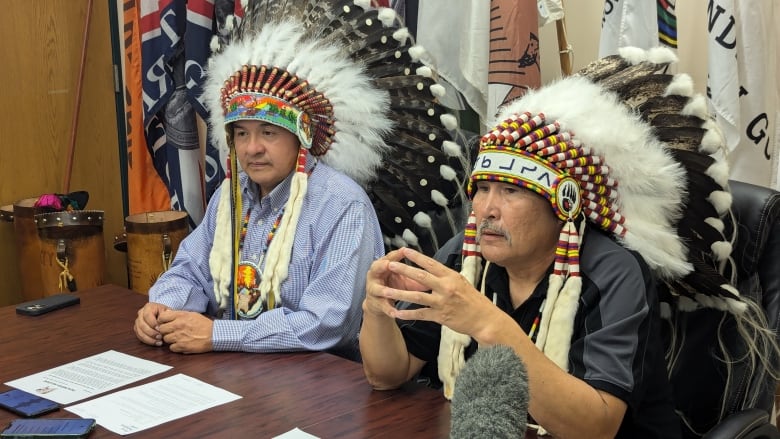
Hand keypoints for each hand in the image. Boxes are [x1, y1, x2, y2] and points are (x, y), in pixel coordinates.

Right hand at [134, 302, 169, 346]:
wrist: (163, 315)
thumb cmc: (166, 313)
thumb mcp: (168, 311)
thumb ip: (167, 314)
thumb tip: (166, 319)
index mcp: (148, 307)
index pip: (147, 315)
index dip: (152, 323)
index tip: (159, 329)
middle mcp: (141, 313)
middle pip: (142, 324)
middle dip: (151, 332)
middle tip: (160, 337)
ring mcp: (138, 321)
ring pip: (140, 331)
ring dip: (149, 338)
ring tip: (159, 342)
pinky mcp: (137, 329)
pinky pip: (139, 336)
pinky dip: (147, 341)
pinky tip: (155, 343)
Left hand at [157, 310, 213, 353]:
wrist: (214, 335)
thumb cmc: (204, 324)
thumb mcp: (192, 314)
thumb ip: (179, 314)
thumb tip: (167, 314)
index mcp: (181, 316)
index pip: (162, 317)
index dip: (162, 321)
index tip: (165, 323)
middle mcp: (178, 325)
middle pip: (162, 329)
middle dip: (166, 331)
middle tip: (171, 332)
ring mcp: (179, 336)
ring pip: (166, 339)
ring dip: (170, 339)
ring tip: (177, 338)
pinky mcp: (182, 346)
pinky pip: (171, 348)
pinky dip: (175, 347)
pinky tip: (181, 344)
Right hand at [364, 249, 427, 317]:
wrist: (381, 302)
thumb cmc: (395, 286)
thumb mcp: (406, 281)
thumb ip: (418, 278)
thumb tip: (437, 278)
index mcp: (385, 265)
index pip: (390, 256)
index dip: (397, 254)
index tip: (404, 250)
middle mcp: (376, 275)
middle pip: (377, 267)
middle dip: (382, 266)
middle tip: (388, 265)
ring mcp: (374, 289)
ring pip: (377, 288)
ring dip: (383, 290)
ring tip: (388, 292)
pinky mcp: (375, 302)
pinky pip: (382, 305)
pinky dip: (388, 309)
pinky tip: (394, 313)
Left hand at [381, 247, 498, 336]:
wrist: (484, 319)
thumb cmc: (474, 300)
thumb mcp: (461, 282)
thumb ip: (446, 277)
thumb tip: (432, 269)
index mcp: (451, 276)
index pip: (431, 263)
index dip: (416, 256)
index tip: (404, 250)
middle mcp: (445, 287)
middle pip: (421, 277)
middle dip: (403, 270)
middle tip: (389, 265)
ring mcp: (442, 302)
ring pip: (417, 296)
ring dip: (399, 294)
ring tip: (385, 291)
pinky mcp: (440, 316)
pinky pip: (421, 314)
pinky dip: (408, 314)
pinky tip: (397, 313)